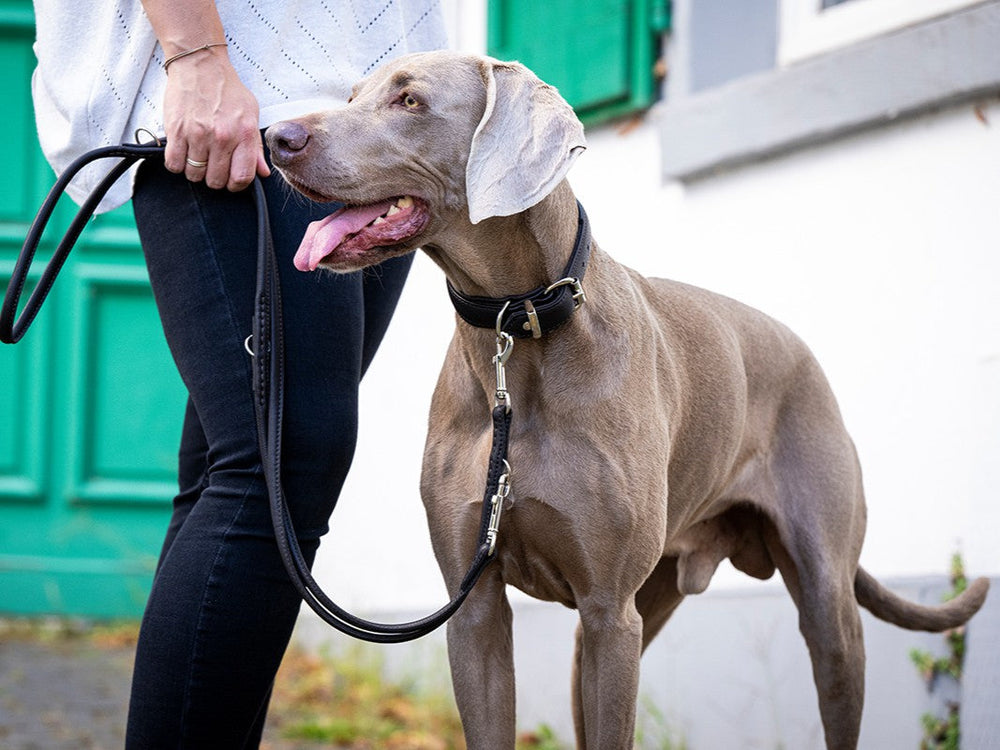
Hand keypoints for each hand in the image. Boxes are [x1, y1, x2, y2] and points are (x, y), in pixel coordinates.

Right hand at [161, 48, 270, 190]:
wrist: (200, 64)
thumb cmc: (227, 89)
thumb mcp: (251, 114)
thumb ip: (256, 147)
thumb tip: (262, 172)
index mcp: (244, 134)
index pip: (242, 177)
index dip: (236, 185)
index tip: (231, 180)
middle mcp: (222, 137)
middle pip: (216, 180)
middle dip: (214, 178)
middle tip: (212, 165)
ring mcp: (198, 134)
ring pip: (194, 174)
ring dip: (195, 170)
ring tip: (198, 155)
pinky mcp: (176, 130)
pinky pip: (174, 164)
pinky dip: (177, 164)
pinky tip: (183, 152)